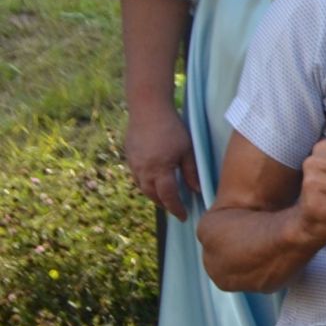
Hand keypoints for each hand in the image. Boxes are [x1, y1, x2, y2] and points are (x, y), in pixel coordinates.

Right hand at [124, 100, 200, 220]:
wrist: (147, 108)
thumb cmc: (172, 128)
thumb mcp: (187, 150)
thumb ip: (191, 172)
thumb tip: (197, 191)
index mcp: (160, 170)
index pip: (169, 197)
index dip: (176, 208)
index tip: (183, 217)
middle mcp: (143, 170)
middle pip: (153, 195)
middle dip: (164, 205)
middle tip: (175, 209)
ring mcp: (133, 164)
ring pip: (142, 187)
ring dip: (153, 195)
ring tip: (165, 198)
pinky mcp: (129, 156)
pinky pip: (137, 176)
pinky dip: (146, 184)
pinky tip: (154, 181)